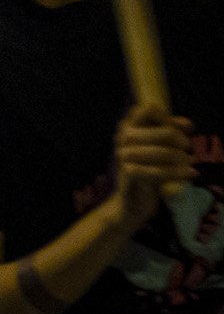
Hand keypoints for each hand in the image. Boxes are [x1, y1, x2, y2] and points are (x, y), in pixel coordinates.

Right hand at [113, 103, 195, 226]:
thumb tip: (188, 125)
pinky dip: (178, 173)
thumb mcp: (159, 148)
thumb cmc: (147, 170)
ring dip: (181, 158)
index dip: (169, 118)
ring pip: (162, 153)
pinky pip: (158, 171)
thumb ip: (171, 132)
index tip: (184, 128)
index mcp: (127, 128)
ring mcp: (123, 157)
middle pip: (163, 132)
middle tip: (187, 148)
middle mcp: (122, 139)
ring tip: (190, 163)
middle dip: (181, 140)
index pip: (146, 111)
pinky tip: (190, 173)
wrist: (131, 202)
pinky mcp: (128, 176)